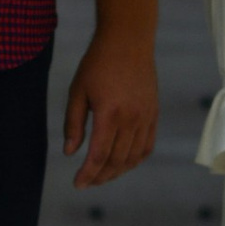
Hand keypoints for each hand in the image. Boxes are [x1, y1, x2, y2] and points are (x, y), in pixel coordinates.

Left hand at [64, 25, 157, 189]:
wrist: (129, 41)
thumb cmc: (98, 64)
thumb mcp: (78, 91)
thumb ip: (74, 124)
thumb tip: (70, 152)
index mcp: (109, 114)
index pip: (99, 155)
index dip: (88, 174)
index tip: (78, 184)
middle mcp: (131, 119)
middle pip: (117, 161)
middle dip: (101, 176)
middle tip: (87, 182)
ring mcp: (146, 117)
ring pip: (133, 157)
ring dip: (118, 171)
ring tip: (103, 176)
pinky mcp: (154, 114)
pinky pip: (147, 145)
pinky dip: (135, 159)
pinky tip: (124, 162)